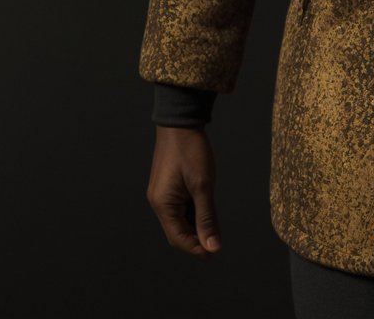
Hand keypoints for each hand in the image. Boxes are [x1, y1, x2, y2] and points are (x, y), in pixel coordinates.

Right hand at [146, 125, 222, 257]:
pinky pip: (178, 206)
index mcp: (163, 205)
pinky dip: (191, 212)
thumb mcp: (203, 185)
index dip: (196, 248)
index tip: (214, 253)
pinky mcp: (167, 184)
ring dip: (194, 225)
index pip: (178, 238)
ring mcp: (161, 192)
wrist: (180, 120)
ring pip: (179, 218)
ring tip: (213, 227)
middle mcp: (158, 201)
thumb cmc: (191, 151)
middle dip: (195, 239)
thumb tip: (212, 247)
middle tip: (216, 242)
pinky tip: (204, 210)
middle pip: (177, 231)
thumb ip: (207, 218)